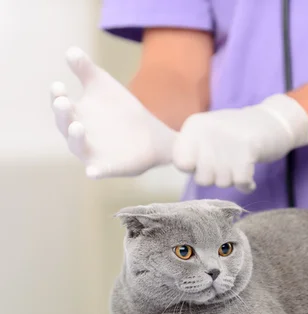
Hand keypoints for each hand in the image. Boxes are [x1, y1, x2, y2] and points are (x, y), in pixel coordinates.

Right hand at [50, 47, 176, 178]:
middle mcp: (80, 136)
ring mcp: (94, 153)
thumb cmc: (121, 110)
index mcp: (77, 115)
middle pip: (65, 125)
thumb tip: (71, 50)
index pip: (61, 105)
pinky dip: (96, 171)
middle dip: (62, 114)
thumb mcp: (105, 86)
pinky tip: (92, 172)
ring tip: (77, 127)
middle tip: (63, 101)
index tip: (59, 85)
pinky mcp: (111, 167)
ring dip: (75, 138)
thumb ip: (87, 70)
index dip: (57, 96)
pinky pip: (100, 171)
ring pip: (79, 148)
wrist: (153, 135)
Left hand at [172, 94, 307, 192]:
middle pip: (201, 177)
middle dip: (216, 178)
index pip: (180, 162)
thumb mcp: (209, 135)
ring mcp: (227, 139)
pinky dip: (246, 185)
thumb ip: (191, 151)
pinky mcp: (248, 148)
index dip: (195, 169)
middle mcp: (207, 130)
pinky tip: (249, 180)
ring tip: (240, 166)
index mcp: (194, 125)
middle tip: (229, 165)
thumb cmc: (237, 134)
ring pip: (221, 182)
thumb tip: (182, 167)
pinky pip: (240, 182)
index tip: (209, 162)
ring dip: (232, 180)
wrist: (274, 121)